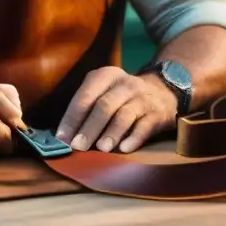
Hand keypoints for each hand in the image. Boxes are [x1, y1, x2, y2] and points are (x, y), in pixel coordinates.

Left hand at [55, 67, 176, 153]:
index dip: (72, 117)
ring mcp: (142, 98)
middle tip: (78, 146)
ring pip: (124, 115)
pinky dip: (134, 138)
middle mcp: (125, 84)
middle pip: (104, 105)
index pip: (86, 95)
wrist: (163, 92)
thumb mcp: (106, 91)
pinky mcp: (157, 114)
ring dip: (111, 132)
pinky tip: (124, 149)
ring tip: (101, 149)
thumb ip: (88, 108)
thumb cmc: (123, 97)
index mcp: (106, 76)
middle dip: (89, 127)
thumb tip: (65, 136)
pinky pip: (145, 126)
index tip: (62, 137)